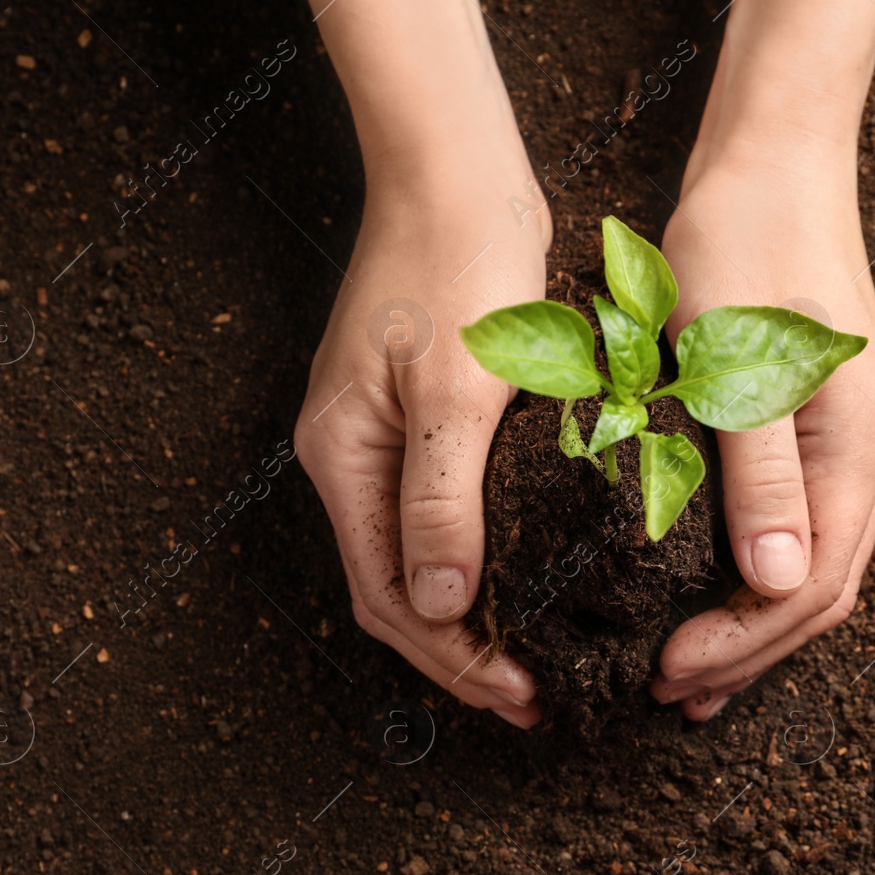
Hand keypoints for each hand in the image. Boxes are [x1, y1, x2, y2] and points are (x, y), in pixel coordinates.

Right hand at [294, 162, 550, 727]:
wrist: (456, 174)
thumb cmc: (457, 264)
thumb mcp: (456, 389)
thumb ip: (441, 498)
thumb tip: (440, 601)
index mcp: (343, 456)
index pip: (388, 594)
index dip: (452, 657)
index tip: (519, 693)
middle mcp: (349, 457)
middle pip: (393, 589)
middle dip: (459, 653)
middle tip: (531, 699)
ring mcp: (378, 438)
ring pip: (412, 559)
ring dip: (466, 618)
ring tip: (526, 661)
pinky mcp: (416, 417)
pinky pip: (435, 515)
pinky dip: (472, 563)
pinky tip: (518, 582)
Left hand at [649, 158, 874, 719]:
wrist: (772, 166)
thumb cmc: (743, 250)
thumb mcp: (736, 364)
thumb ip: (760, 477)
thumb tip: (779, 583)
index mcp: (858, 451)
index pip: (812, 589)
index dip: (741, 645)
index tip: (666, 673)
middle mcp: (870, 458)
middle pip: (821, 593)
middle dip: (745, 652)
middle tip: (666, 691)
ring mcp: (853, 444)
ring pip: (813, 567)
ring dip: (750, 626)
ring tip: (688, 673)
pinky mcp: (823, 428)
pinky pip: (801, 529)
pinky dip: (756, 577)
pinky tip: (711, 597)